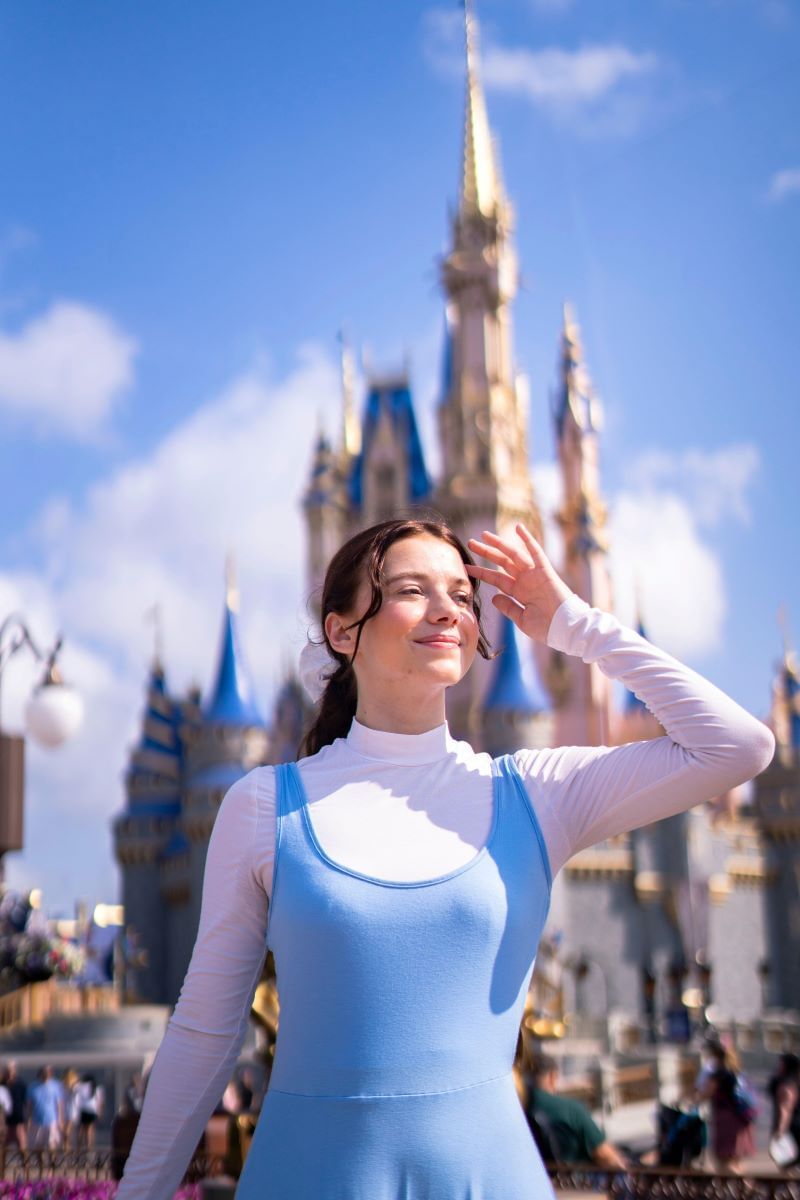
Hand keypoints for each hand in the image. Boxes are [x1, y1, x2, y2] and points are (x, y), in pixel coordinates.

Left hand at [466, 524, 572, 644]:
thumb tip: (493, 597)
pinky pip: (536, 552)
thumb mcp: (521, 619)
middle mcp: (525, 580)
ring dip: (499, 544)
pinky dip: (528, 539)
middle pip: (502, 562)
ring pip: (514, 555)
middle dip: (486, 552)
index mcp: (518, 592)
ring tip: (484, 535)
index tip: (466, 566)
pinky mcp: (545, 571)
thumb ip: (508, 607)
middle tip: (471, 543)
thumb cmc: (546, 628)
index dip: (481, 572)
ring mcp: (534, 574)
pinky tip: (518, 527)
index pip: (496, 578)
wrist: (566, 629)